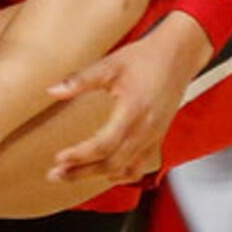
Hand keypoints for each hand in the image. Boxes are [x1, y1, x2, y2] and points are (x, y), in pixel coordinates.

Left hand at [46, 16, 210, 188]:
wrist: (178, 55)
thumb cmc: (147, 57)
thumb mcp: (111, 64)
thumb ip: (81, 80)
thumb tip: (52, 91)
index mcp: (134, 110)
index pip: (104, 144)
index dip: (80, 155)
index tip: (59, 159)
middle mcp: (146, 129)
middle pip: (112, 163)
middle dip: (82, 172)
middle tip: (56, 174)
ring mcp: (154, 136)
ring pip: (125, 169)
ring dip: (97, 176)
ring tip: (72, 176)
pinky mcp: (158, 138)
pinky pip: (140, 166)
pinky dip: (121, 174)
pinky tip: (105, 174)